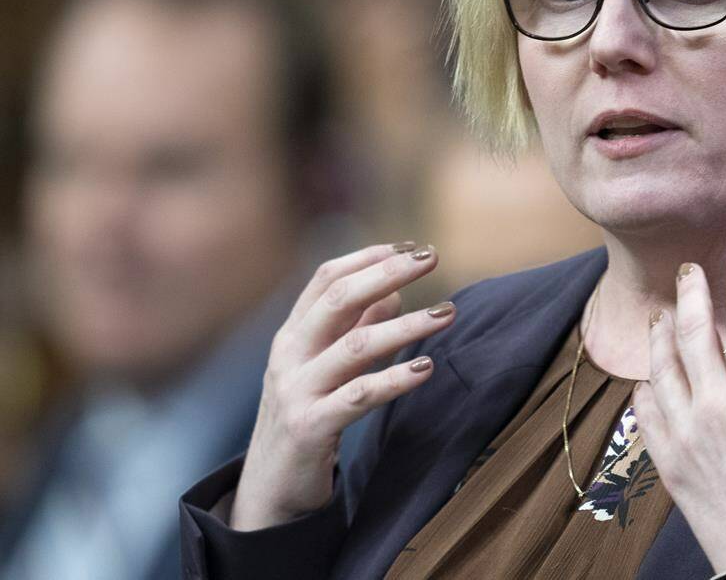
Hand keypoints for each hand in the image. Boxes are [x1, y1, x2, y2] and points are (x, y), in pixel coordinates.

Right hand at [230, 242, 454, 530]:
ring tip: (447, 313)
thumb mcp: (327, 367)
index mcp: (292, 333)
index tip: (410, 246)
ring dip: (406, 326)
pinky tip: (426, 369)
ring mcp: (296, 391)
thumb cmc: (307, 415)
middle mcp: (289, 354)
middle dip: (387, 273)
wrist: (270, 488)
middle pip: (339, 299)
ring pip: (355, 345)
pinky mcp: (310, 427)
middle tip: (431, 258)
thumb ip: (356, 328)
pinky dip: (394, 379)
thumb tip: (395, 290)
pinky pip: (358, 396)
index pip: (327, 279)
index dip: (369, 257)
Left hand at [633, 248, 725, 571]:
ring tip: (663, 312)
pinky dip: (645, 386)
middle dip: (692, 292)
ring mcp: (686, 433)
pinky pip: (647, 411)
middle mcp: (717, 405)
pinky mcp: (668, 462)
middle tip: (689, 269)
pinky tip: (647, 375)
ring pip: (662, 366)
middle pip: (695, 331)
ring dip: (661, 333)